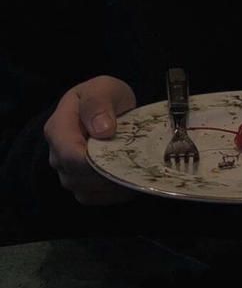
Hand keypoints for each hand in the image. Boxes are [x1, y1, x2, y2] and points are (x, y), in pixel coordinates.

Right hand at [44, 75, 137, 204]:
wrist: (110, 109)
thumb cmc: (105, 97)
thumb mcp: (104, 89)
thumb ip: (99, 104)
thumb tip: (102, 130)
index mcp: (57, 129)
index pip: (71, 156)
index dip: (96, 161)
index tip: (122, 154)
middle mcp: (58, 156)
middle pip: (80, 177)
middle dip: (109, 172)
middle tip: (136, 160)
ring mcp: (69, 174)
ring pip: (89, 191)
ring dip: (114, 184)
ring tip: (135, 166)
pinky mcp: (83, 187)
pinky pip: (98, 198)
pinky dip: (116, 192)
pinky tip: (130, 176)